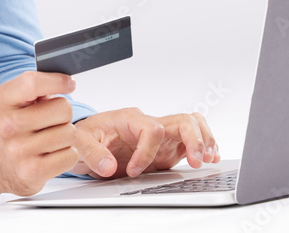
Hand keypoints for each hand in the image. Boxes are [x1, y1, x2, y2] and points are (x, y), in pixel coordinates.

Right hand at [0, 71, 78, 195]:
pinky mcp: (32, 172)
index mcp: (2, 100)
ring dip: (65, 135)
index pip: (33, 83)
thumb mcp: (13, 98)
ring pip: (69, 133)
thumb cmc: (11, 126)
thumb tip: (66, 82)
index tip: (69, 84)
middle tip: (51, 120)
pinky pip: (70, 155)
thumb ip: (36, 86)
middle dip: (63, 113)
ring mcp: (19, 151)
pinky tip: (51, 154)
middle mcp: (8, 126)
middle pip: (63, 109)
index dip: (58, 81)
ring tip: (49, 137)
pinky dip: (66, 154)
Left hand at [68, 108, 218, 178]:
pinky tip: (209, 158)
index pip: (151, 129)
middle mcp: (148, 123)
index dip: (146, 152)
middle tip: (196, 160)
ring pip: (191, 125)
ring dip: (203, 140)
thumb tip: (109, 166)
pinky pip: (190, 140)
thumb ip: (93, 153)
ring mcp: (160, 135)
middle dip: (193, 139)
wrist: (87, 139)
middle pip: (181, 120)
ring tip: (209, 158)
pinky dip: (203, 146)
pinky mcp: (165, 147)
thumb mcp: (79, 141)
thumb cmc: (85, 135)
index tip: (132, 170)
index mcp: (130, 118)